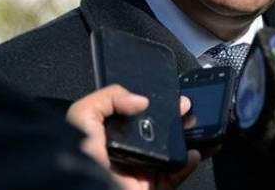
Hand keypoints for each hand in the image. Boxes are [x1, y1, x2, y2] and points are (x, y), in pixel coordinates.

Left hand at [67, 84, 200, 189]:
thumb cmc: (78, 156)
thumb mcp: (83, 115)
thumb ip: (109, 97)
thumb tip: (141, 99)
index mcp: (110, 132)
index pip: (136, 113)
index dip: (154, 102)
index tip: (169, 94)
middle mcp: (127, 150)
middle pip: (158, 130)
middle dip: (175, 117)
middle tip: (186, 107)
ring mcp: (141, 168)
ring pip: (171, 151)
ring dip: (187, 139)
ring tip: (196, 127)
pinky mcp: (151, 186)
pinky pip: (175, 174)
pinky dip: (187, 164)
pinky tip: (193, 153)